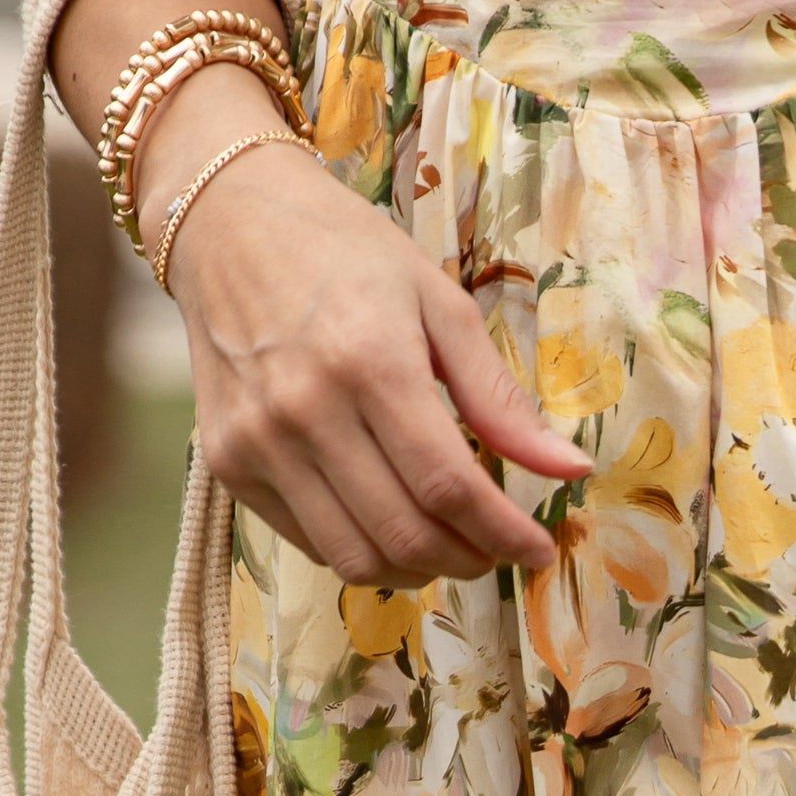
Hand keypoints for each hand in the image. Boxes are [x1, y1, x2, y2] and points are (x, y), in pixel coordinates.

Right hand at [166, 134, 584, 583]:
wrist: (228, 224)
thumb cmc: (345, 253)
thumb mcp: (439, 302)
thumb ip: (499, 396)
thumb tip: (568, 469)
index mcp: (371, 361)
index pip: (448, 485)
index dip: (504, 534)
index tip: (540, 552)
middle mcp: (306, 410)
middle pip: (404, 533)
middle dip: (469, 560)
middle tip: (498, 552)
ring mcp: (258, 443)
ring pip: (354, 558)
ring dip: (417, 571)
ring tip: (450, 548)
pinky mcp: (226, 463)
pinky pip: (307, 542)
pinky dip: (361, 551)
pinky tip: (389, 524)